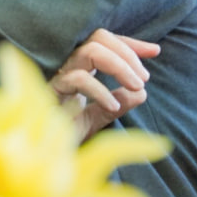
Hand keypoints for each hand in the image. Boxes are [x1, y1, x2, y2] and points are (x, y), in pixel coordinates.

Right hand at [50, 28, 159, 142]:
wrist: (42, 157)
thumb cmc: (64, 136)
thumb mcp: (98, 119)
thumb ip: (119, 105)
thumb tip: (143, 93)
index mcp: (80, 69)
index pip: (104, 44)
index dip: (129, 44)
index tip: (155, 51)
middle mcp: (68, 67)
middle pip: (97, 39)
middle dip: (126, 52)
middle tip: (144, 77)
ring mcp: (58, 76)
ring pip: (89, 51)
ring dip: (119, 65)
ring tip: (137, 86)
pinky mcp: (51, 90)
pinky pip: (77, 79)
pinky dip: (101, 89)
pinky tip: (114, 105)